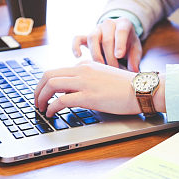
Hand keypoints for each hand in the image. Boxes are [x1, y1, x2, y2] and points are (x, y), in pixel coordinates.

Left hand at [34, 61, 165, 117]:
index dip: (46, 84)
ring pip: (51, 84)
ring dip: (41, 97)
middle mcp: (82, 70)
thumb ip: (87, 80)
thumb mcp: (103, 77)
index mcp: (86, 65)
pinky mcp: (88, 96)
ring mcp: (85, 82)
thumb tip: (71, 92)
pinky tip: (51, 114)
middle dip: (38, 89)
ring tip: (40, 108)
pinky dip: (51, 107)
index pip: (58, 71)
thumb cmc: (126, 86)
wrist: (141, 89)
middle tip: (36, 101)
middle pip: (49, 75)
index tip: (44, 94)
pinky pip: (61, 100)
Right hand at [72, 17, 141, 71]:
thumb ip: (135, 59)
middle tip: (114, 70)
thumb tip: (134, 72)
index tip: (119, 55)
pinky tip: (78, 56)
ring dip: (96, 54)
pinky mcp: (86, 36)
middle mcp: (109, 24)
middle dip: (110, 57)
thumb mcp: (136, 49)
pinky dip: (75, 46)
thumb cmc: (129, 43)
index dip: (119, 44)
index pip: (121, 31)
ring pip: (92, 38)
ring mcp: (96, 29)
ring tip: (101, 67)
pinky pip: (78, 38)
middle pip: (107, 39)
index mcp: (123, 24)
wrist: (120, 35)